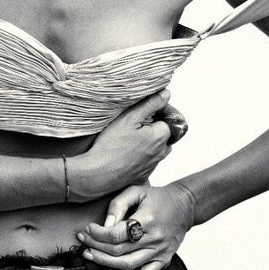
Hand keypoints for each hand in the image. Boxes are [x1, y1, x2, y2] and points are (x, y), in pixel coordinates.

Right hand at [69, 91, 186, 202]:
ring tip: (128, 137)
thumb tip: (166, 94)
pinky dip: (140, 153)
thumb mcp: (129, 118)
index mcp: (161, 136)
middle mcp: (161, 152)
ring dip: (147, 140)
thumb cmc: (112, 146)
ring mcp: (153, 165)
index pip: (170, 117)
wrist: (98, 175)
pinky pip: (147, 160)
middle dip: (153, 126)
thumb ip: (151, 104)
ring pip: (156, 147)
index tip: (144, 109)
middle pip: (164, 133)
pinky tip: (125, 151)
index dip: (158, 110)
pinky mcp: (143, 175)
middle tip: (134, 122)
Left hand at [77, 182, 196, 269]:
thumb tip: (104, 225)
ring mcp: (159, 252)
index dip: (98, 234)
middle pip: (119, 250)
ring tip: (90, 256)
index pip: (116, 233)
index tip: (88, 229)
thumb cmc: (158, 198)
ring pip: (127, 265)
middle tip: (84, 242)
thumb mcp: (136, 191)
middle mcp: (154, 239)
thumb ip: (118, 205)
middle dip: (96, 247)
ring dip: (104, 263)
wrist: (185, 207)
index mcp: (147, 220)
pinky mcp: (163, 261)